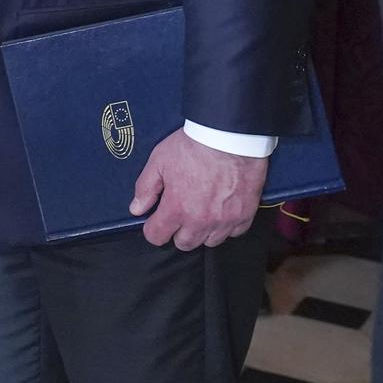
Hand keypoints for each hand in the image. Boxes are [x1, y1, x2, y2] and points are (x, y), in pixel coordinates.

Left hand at [130, 128, 268, 250]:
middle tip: (179, 215)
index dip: (152, 230)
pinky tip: (221, 212)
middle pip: (185, 244)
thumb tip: (136, 209)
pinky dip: (226, 227)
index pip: (157, 236)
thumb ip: (146, 188)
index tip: (155, 221)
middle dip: (177, 233)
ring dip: (202, 232)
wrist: (230, 138)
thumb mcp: (159, 161)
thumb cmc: (193, 146)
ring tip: (200, 213)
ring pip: (210, 242)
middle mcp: (201, 221)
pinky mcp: (245, 215)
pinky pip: (234, 233)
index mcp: (177, 208)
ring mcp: (225, 220)